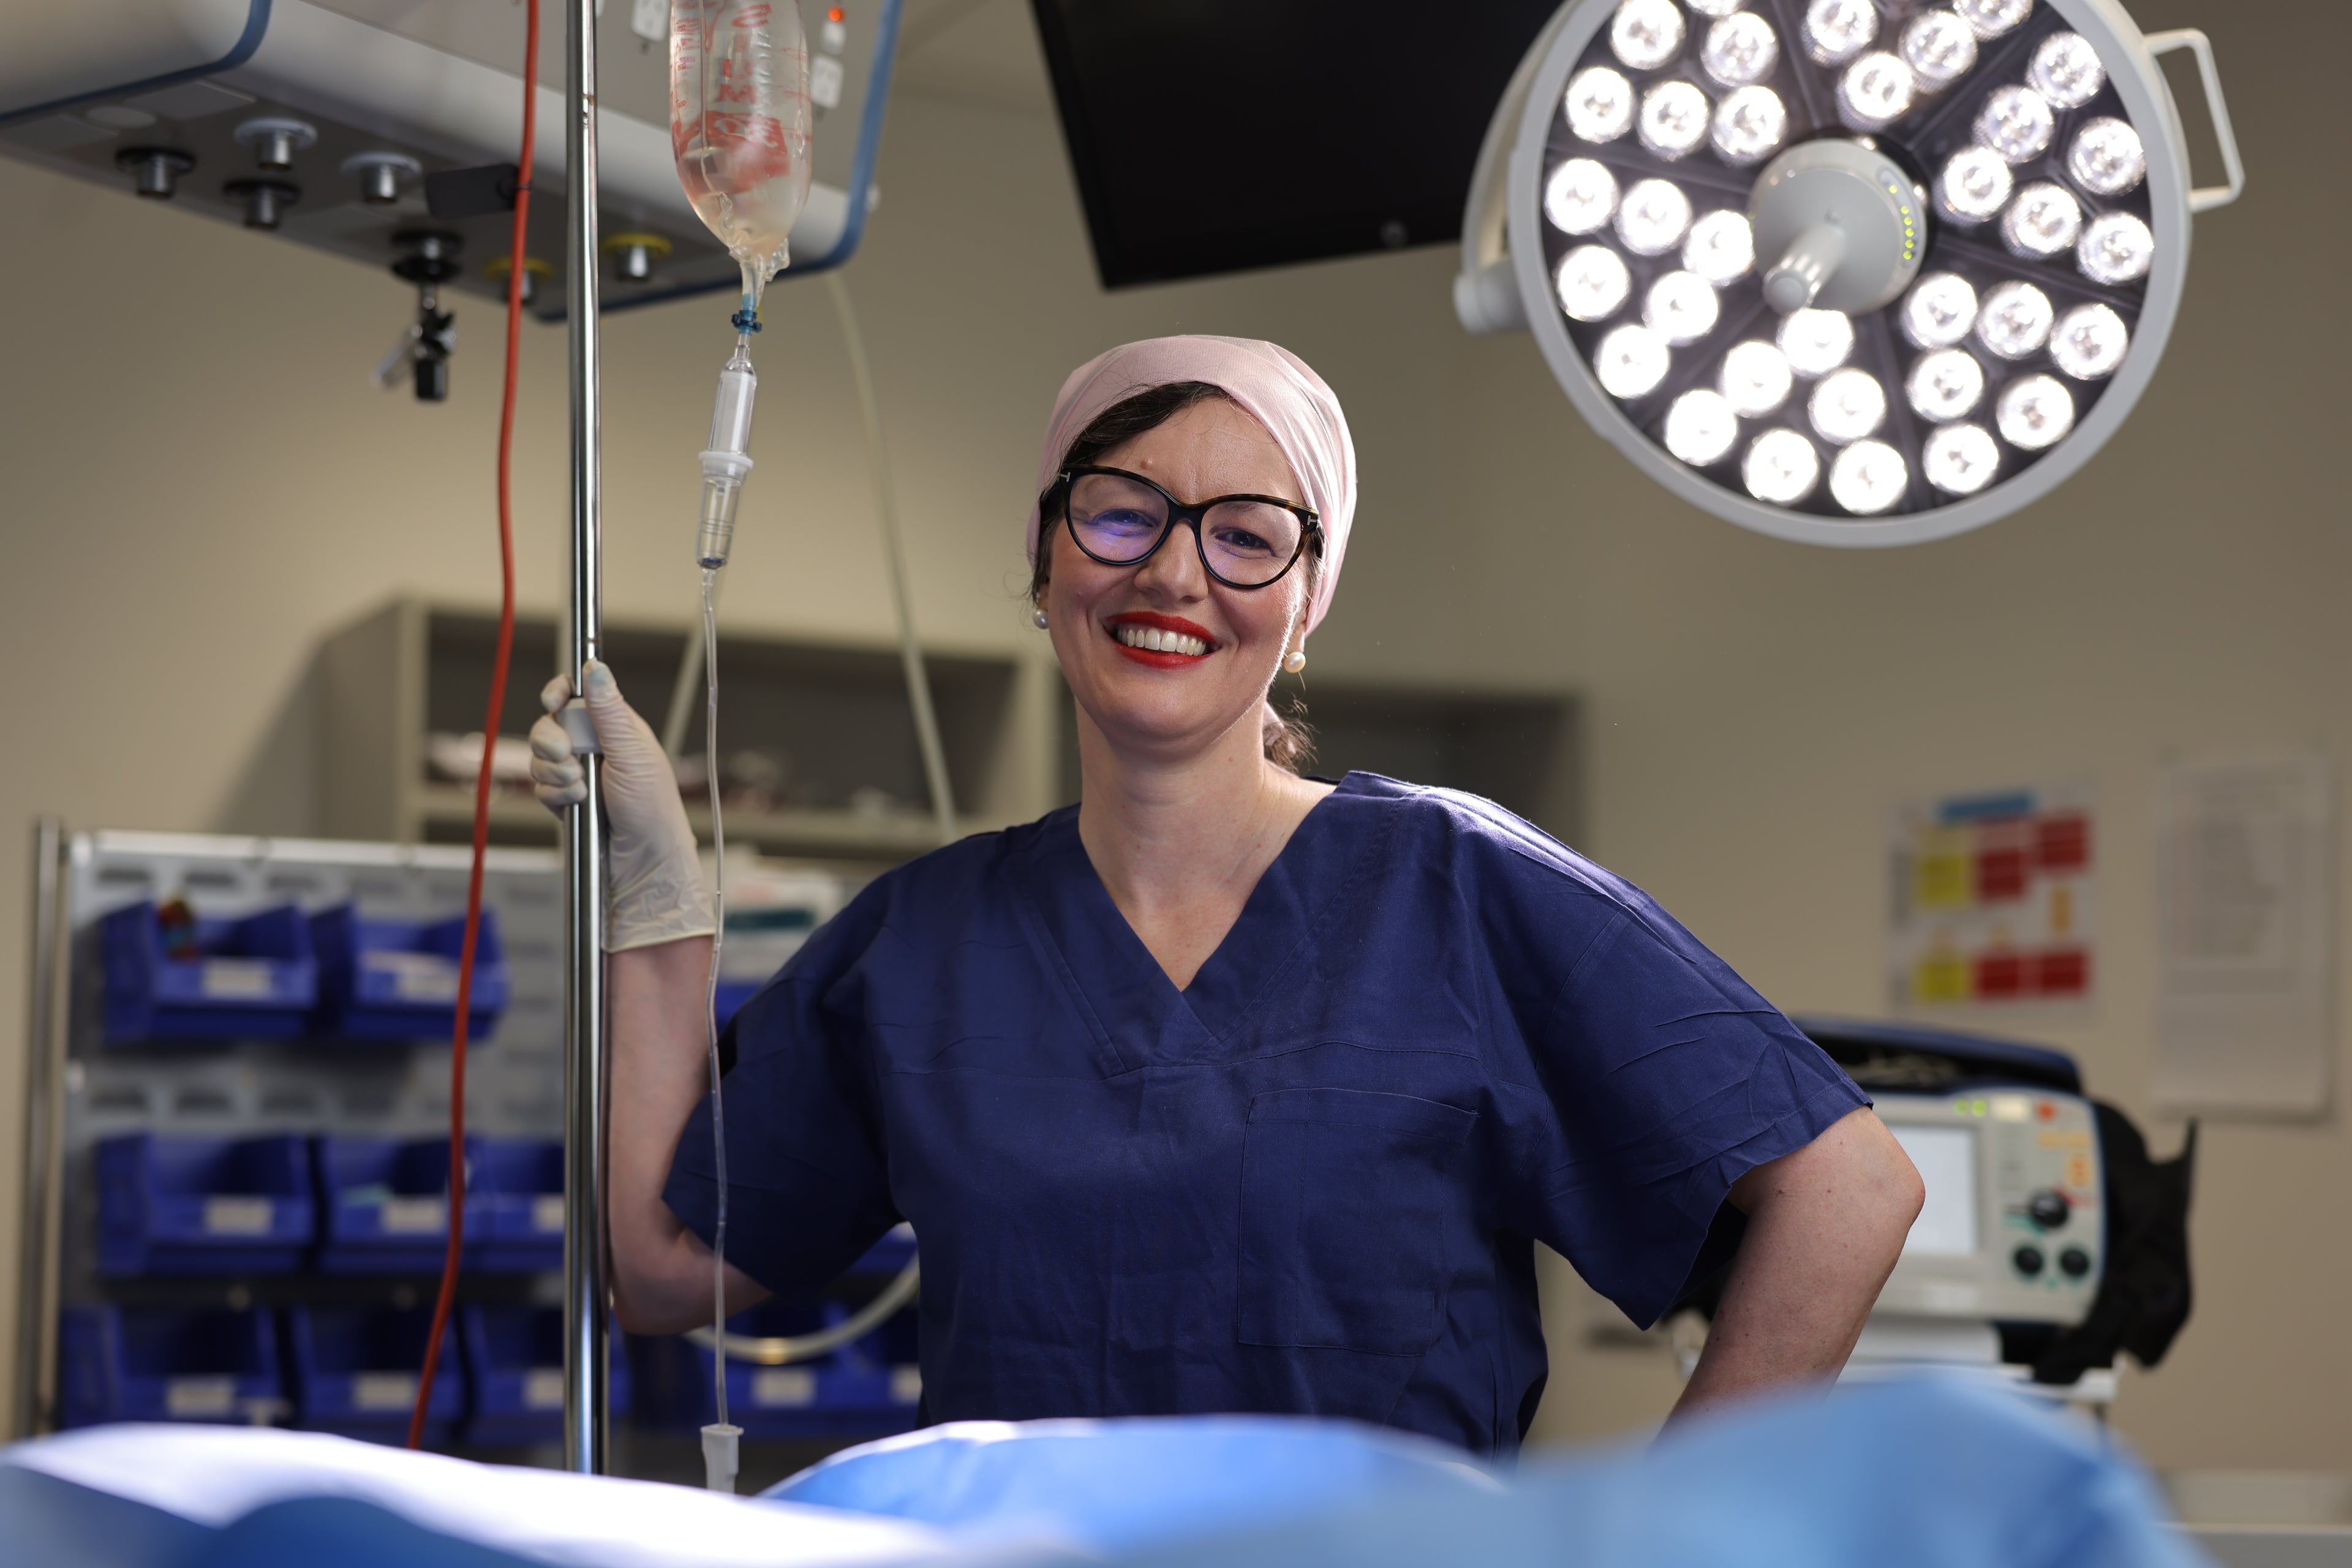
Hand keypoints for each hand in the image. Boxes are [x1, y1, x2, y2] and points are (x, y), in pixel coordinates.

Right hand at [528, 660, 714, 951]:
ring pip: (539, 757)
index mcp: (615, 727)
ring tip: (582, 788)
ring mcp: (577, 773)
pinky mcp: (564, 800)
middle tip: (569, 755)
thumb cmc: (652, 807)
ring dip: (555, 772)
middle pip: (548, 725)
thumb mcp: (633, 753)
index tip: (553, 700)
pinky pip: (540, 787)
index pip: (576, 695)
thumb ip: (608, 711)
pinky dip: (553, 795)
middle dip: (551, 740)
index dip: (559, 692)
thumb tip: (595, 667)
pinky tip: (576, 804)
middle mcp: (593, 747)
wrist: (643, 859)